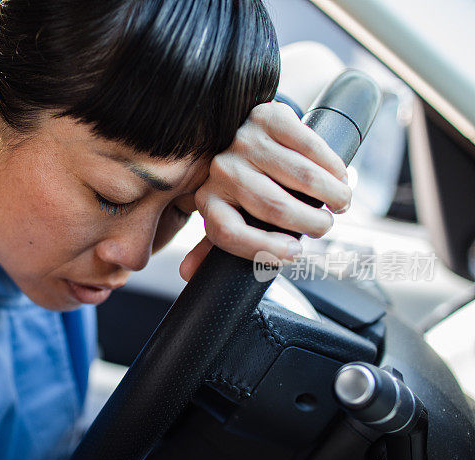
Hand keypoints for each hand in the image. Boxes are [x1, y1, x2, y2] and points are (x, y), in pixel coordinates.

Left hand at [179, 101, 351, 281]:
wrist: (242, 133)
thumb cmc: (241, 186)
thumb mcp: (224, 212)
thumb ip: (212, 244)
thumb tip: (187, 273)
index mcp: (207, 200)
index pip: (228, 233)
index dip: (264, 248)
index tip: (294, 253)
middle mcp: (221, 169)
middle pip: (274, 207)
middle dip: (311, 223)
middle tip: (324, 226)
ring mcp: (244, 140)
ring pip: (300, 177)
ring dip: (331, 195)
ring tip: (341, 203)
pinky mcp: (267, 116)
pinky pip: (310, 146)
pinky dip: (333, 167)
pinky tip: (339, 177)